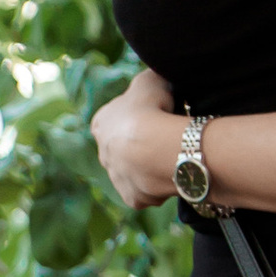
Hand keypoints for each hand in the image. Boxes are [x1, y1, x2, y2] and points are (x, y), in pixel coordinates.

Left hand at [92, 68, 191, 212]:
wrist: (153, 148)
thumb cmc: (148, 109)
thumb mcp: (149, 81)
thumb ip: (148, 81)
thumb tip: (156, 79)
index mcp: (101, 124)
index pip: (117, 119)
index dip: (139, 114)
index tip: (158, 113)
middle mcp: (103, 154)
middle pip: (126, 148)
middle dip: (143, 144)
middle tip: (168, 138)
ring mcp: (117, 178)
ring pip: (137, 171)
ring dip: (152, 166)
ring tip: (174, 157)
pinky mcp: (132, 198)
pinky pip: (148, 192)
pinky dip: (161, 185)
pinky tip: (173, 175)